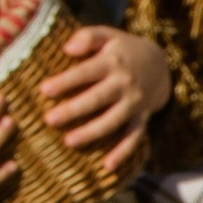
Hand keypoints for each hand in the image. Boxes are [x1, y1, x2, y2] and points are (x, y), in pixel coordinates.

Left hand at [36, 23, 171, 175]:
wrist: (159, 64)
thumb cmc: (122, 50)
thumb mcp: (109, 35)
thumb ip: (89, 36)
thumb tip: (67, 48)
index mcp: (112, 61)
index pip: (86, 72)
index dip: (66, 81)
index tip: (44, 90)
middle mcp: (124, 83)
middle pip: (97, 98)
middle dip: (74, 110)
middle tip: (49, 119)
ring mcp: (134, 102)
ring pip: (113, 120)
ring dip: (92, 132)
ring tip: (69, 141)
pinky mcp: (141, 118)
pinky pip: (134, 137)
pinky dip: (123, 152)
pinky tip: (108, 167)